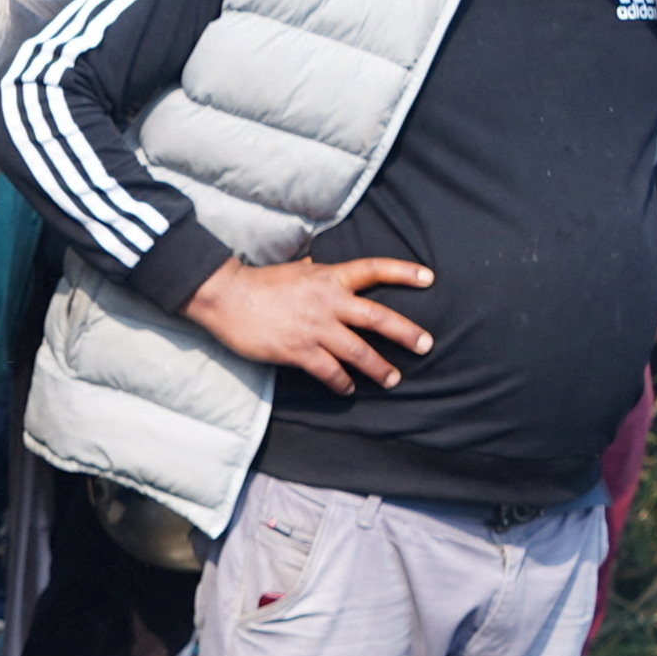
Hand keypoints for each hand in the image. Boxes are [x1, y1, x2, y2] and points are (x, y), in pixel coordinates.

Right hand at [187, 253, 435, 392]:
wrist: (227, 297)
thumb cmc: (258, 282)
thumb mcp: (294, 269)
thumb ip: (312, 272)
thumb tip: (316, 266)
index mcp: (329, 278)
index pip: (374, 269)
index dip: (403, 272)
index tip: (429, 278)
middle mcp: (328, 302)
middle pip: (377, 318)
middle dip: (405, 333)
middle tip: (426, 345)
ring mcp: (314, 328)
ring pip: (358, 351)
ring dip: (378, 368)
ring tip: (392, 379)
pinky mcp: (297, 351)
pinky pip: (328, 371)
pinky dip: (342, 383)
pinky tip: (348, 389)